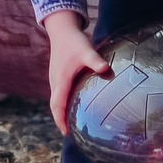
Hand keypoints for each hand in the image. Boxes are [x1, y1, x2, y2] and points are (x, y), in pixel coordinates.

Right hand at [45, 10, 109, 134]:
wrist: (61, 30)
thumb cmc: (74, 41)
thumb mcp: (86, 50)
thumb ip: (95, 61)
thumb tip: (107, 70)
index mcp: (61, 80)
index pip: (58, 105)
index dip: (60, 119)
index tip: (66, 132)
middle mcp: (55, 81)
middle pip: (55, 106)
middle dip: (60, 120)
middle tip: (70, 133)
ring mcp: (55, 79)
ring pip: (56, 100)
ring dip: (61, 112)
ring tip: (72, 124)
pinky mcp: (58, 75)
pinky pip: (59, 94)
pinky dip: (63, 103)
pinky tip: (74, 105)